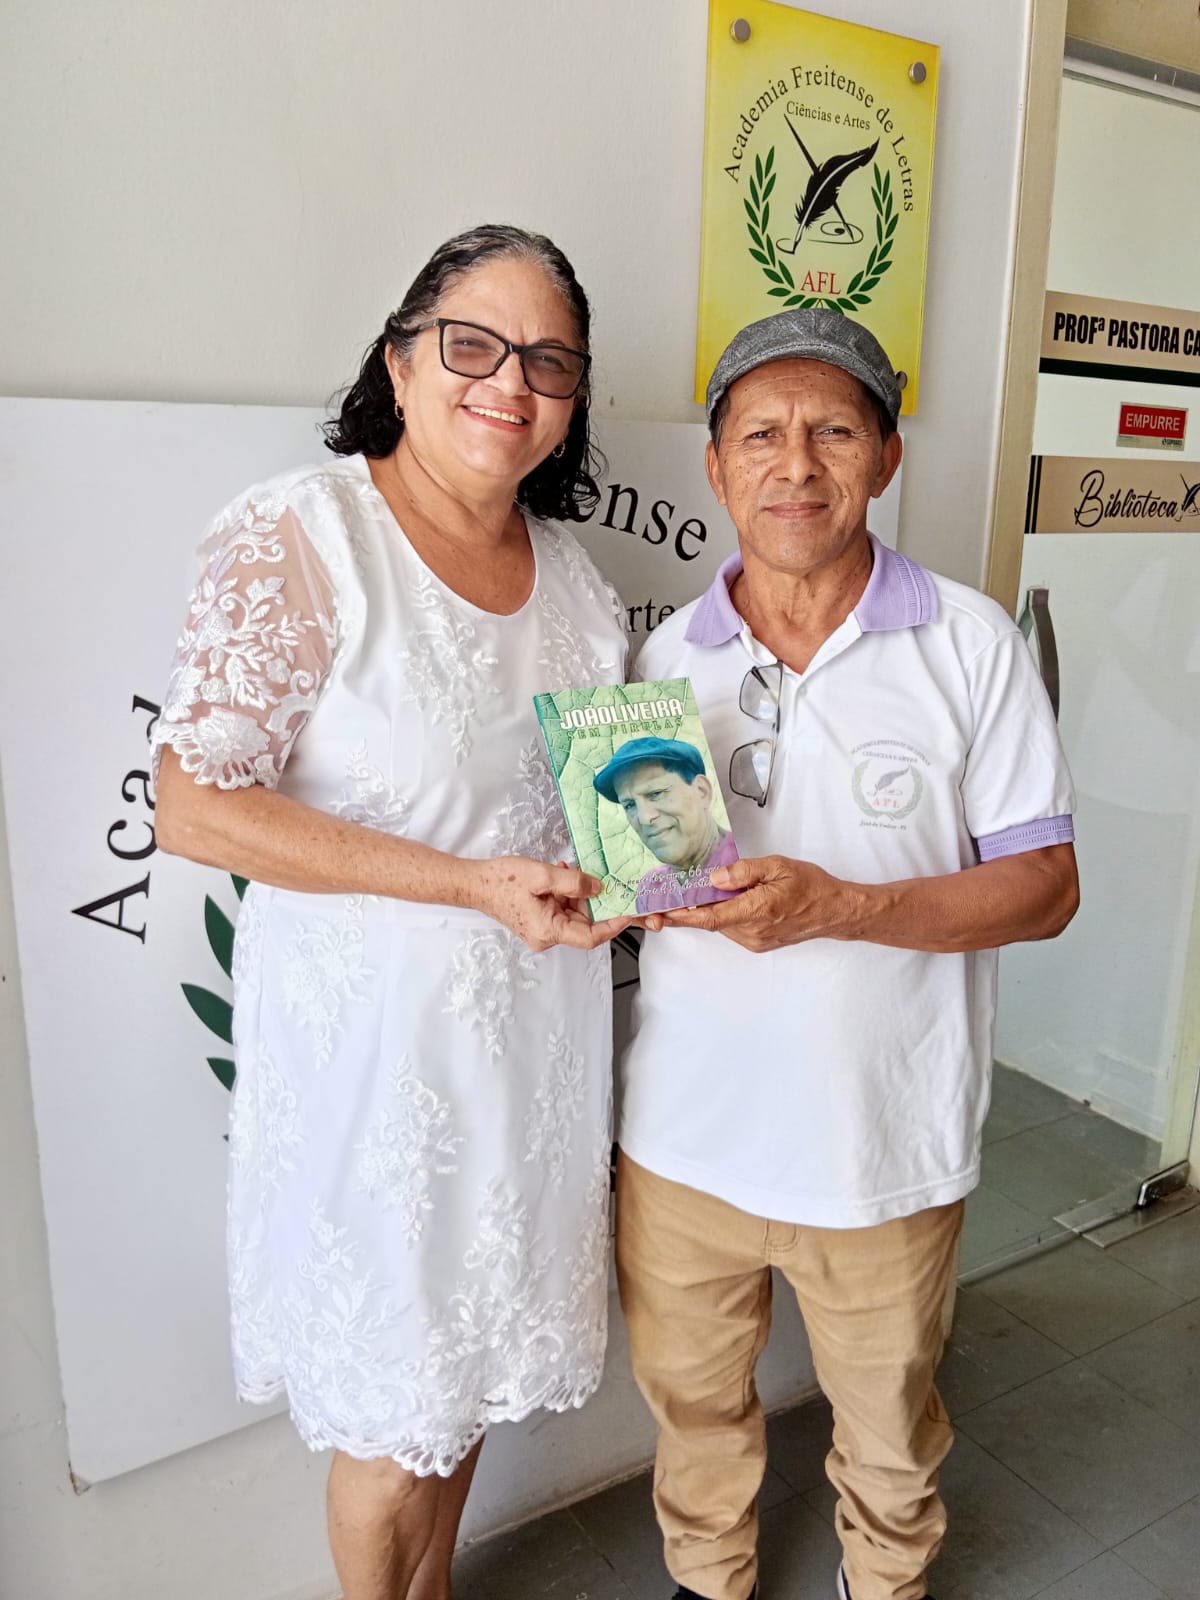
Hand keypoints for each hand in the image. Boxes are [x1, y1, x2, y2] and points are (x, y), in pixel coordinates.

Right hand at [474, 856, 630, 952]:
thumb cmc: (501, 881)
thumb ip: (572, 882)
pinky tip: (560, 876)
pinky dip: (567, 894)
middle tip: (602, 879)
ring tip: (568, 871)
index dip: (613, 925)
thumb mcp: (540, 874)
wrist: (475, 884)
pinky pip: (563, 910)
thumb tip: (597, 887)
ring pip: (574, 915)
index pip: (590, 937)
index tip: (628, 912)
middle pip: (584, 924)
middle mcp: (546, 937)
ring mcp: (543, 931)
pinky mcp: (540, 922)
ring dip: (578, 894)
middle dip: (594, 901)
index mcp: (548, 931)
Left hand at [657, 855, 857, 952]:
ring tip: (711, 889)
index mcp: (756, 911)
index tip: (659, 911)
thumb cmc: (811, 887)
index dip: (680, 915)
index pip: (709, 917)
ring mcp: (754, 941)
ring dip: (711, 909)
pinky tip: (732, 899)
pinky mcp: (757, 943)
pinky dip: (725, 914)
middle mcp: (753, 932)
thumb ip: (743, 872)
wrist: (834, 911)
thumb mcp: (778, 866)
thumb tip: (714, 878)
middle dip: (692, 906)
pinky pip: (732, 928)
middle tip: (672, 891)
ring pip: (720, 924)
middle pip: (710, 919)